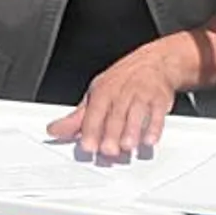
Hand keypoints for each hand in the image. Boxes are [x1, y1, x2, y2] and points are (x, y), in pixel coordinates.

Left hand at [47, 43, 179, 160]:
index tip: (88, 146)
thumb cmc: (121, 81)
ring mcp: (141, 95)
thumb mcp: (95, 94)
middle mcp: (121, 93)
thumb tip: (54, 131)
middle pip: (116, 116)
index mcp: (103, 92)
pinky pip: (157, 114)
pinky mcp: (160, 100)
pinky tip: (149, 140)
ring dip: (132, 131)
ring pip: (136, 114)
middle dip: (111, 134)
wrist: (155, 62)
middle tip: (108, 151)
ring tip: (127, 146)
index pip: (94, 112)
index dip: (91, 130)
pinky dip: (154, 127)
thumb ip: (77, 118)